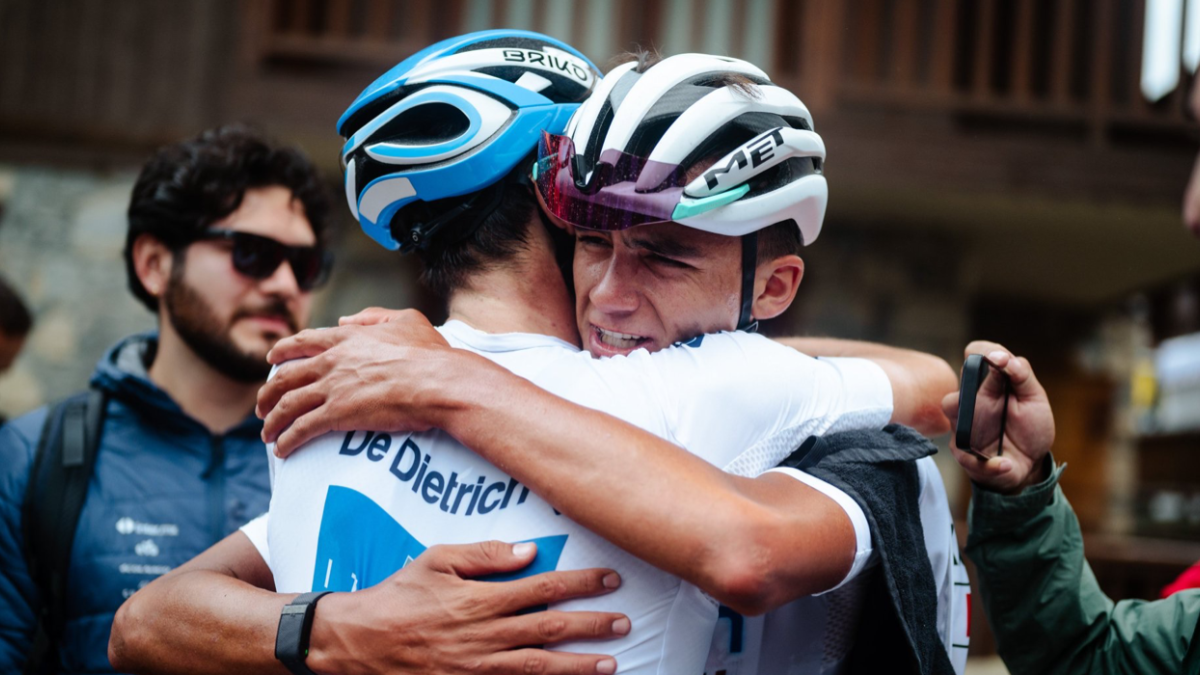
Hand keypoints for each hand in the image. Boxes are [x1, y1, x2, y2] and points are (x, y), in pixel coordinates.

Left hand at [257, 308, 496, 455]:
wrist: (437, 383)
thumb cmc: (430, 354)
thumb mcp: (406, 320)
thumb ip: (373, 317)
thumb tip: (347, 321)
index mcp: (346, 339)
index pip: (303, 342)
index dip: (282, 352)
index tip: (272, 360)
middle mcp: (332, 362)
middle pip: (286, 377)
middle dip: (269, 393)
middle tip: (262, 405)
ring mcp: (332, 388)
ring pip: (287, 404)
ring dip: (272, 421)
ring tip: (267, 432)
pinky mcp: (337, 415)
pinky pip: (301, 429)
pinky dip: (288, 440)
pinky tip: (282, 449)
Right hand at [309, 540, 627, 674]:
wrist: (358, 642)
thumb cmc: (397, 596)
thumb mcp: (436, 560)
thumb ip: (484, 555)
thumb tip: (528, 551)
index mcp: (480, 600)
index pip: (544, 588)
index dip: (581, 584)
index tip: (609, 580)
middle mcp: (484, 636)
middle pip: (550, 629)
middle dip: (592, 625)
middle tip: (624, 622)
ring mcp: (477, 667)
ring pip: (538, 667)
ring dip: (577, 666)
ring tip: (610, 664)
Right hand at [941, 341, 1055, 494]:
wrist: (1031, 462)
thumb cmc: (1030, 426)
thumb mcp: (1034, 398)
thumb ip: (1023, 375)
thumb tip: (1008, 359)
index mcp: (987, 384)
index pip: (975, 355)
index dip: (983, 351)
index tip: (999, 360)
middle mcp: (970, 401)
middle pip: (954, 387)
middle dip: (967, 389)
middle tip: (990, 396)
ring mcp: (964, 427)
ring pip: (952, 413)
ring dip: (966, 421)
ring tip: (994, 432)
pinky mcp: (965, 454)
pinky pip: (968, 457)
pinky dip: (990, 463)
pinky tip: (1006, 463)